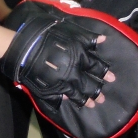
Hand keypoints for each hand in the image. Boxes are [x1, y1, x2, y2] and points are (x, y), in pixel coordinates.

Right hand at [0, 2, 114, 105]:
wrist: (25, 48)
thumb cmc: (47, 36)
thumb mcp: (70, 32)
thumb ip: (87, 37)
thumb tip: (103, 39)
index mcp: (80, 58)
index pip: (97, 67)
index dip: (105, 73)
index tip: (112, 79)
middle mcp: (74, 74)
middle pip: (89, 85)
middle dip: (97, 92)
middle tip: (103, 99)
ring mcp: (62, 84)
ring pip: (76, 95)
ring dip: (84, 100)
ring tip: (91, 105)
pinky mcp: (49, 90)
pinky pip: (58, 98)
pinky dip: (63, 100)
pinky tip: (66, 101)